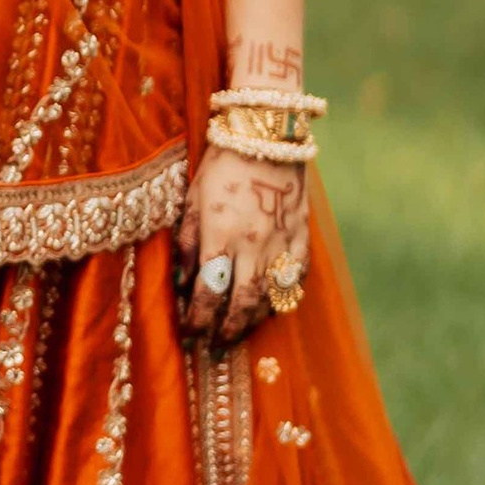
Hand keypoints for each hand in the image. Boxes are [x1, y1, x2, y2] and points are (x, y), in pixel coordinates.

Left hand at [177, 149, 309, 345]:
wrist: (266, 136)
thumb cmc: (221, 165)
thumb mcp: (192, 200)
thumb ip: (187, 242)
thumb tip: (182, 282)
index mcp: (221, 235)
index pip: (209, 292)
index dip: (198, 318)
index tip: (189, 333)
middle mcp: (254, 245)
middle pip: (241, 302)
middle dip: (226, 330)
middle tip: (214, 347)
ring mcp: (282, 242)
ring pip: (270, 296)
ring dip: (253, 320)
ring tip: (238, 334)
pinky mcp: (302, 236)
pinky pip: (295, 277)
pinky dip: (282, 297)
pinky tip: (270, 308)